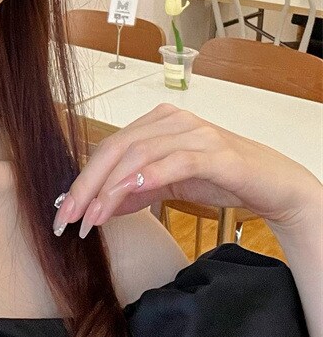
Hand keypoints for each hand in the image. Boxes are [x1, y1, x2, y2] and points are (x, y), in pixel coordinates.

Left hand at [52, 102, 321, 238]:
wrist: (272, 183)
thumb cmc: (219, 178)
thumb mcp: (167, 185)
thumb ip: (134, 191)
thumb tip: (97, 206)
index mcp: (156, 122)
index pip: (108, 147)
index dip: (82, 178)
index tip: (63, 210)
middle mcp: (171, 120)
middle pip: (117, 148)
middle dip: (88, 184)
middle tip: (69, 216)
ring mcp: (194, 132)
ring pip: (140, 154)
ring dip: (112, 188)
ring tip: (94, 216)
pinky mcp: (215, 151)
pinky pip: (176, 160)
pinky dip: (150, 176)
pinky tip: (131, 192)